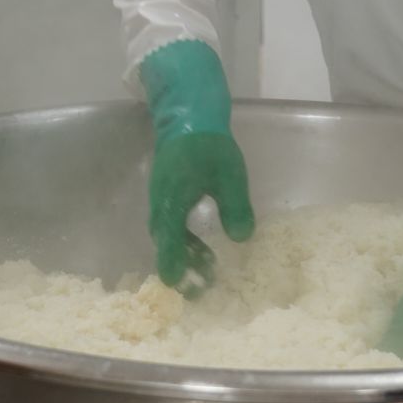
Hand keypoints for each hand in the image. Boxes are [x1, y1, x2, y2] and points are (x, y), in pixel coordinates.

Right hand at [150, 131, 253, 287]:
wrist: (188, 115)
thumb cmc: (209, 144)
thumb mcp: (229, 175)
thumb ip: (235, 206)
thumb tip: (241, 238)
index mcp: (172, 199)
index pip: (169, 239)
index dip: (173, 263)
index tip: (176, 284)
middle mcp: (161, 201)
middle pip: (164, 241)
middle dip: (179, 264)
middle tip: (199, 286)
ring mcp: (160, 196)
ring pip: (166, 233)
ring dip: (182, 252)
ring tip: (206, 268)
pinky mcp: (165, 192)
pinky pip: (169, 223)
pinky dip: (181, 238)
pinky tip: (200, 244)